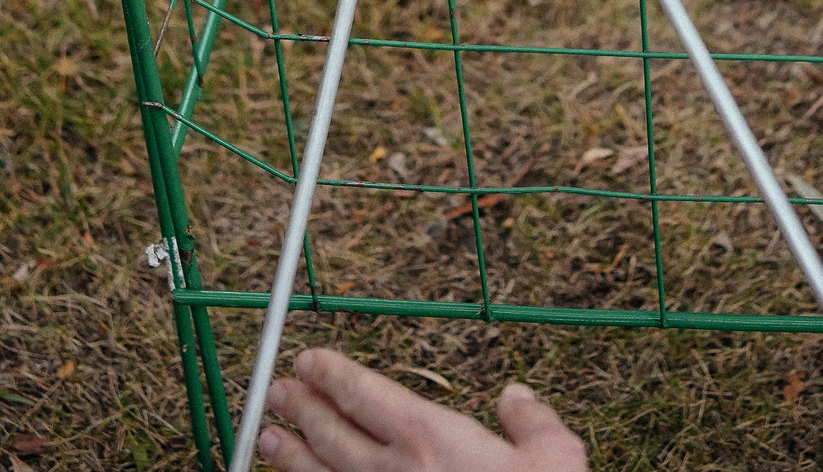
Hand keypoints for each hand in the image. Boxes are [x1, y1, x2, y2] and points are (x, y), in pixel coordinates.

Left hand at [259, 349, 586, 471]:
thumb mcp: (555, 460)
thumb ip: (533, 423)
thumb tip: (517, 399)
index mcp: (429, 439)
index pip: (364, 394)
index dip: (332, 374)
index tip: (310, 361)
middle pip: (330, 432)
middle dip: (300, 408)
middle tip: (278, 392)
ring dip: (289, 455)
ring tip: (267, 438)